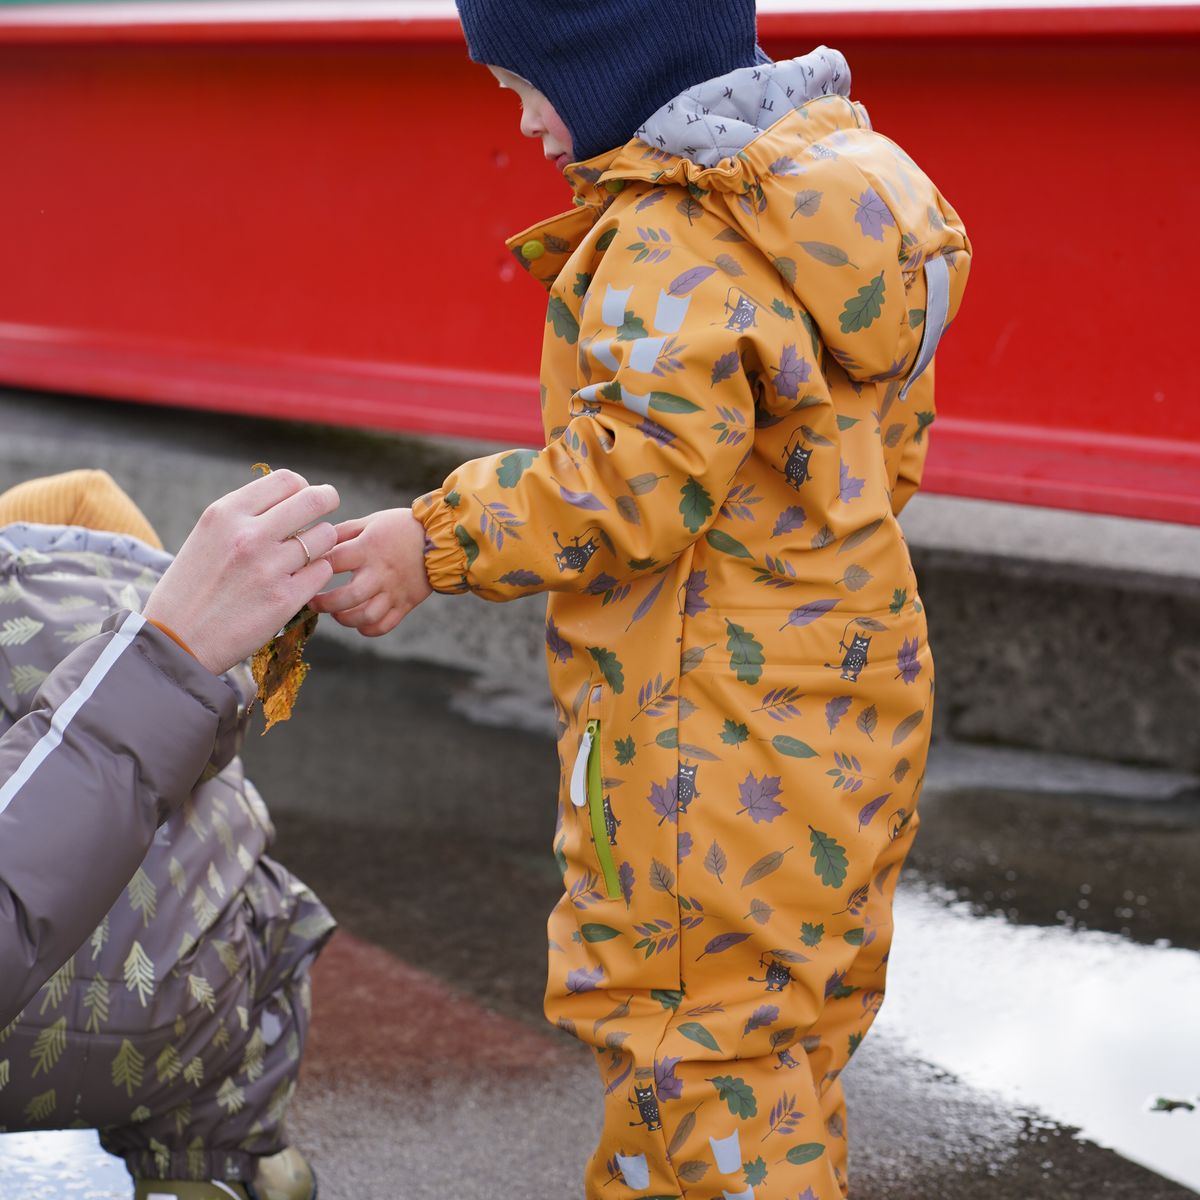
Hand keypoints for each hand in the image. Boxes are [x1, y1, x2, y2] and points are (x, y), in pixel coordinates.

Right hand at [143, 470, 339, 674]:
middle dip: (327, 501)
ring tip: (306, 555)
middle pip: (314, 500)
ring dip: (322, 543)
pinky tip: (302, 580)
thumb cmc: (193, 588)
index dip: (303, 488)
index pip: (287, 480)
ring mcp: (269, 567)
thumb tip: (289, 498)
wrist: (176, 641)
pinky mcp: (285, 599)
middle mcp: (249, 535)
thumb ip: (245, 516)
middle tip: (328, 509)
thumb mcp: (207, 536)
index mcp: (226, 514)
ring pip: (325, 536)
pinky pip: (323, 571)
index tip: (304, 500)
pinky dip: (317, 573)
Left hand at [309, 507, 431, 636]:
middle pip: (348, 597)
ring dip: (344, 619)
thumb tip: (316, 540)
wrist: (443, 539)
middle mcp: (381, 573)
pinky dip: (367, 629)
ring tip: (336, 612)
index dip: (313, 567)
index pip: (333, 561)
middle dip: (324, 603)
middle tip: (313, 602)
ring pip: (365, 616)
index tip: (302, 571)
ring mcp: (394, 591)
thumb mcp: (372, 521)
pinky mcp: (406, 604)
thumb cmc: (403, 526)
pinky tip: (358, 622)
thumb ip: (344, 531)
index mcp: (369, 548)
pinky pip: (384, 626)